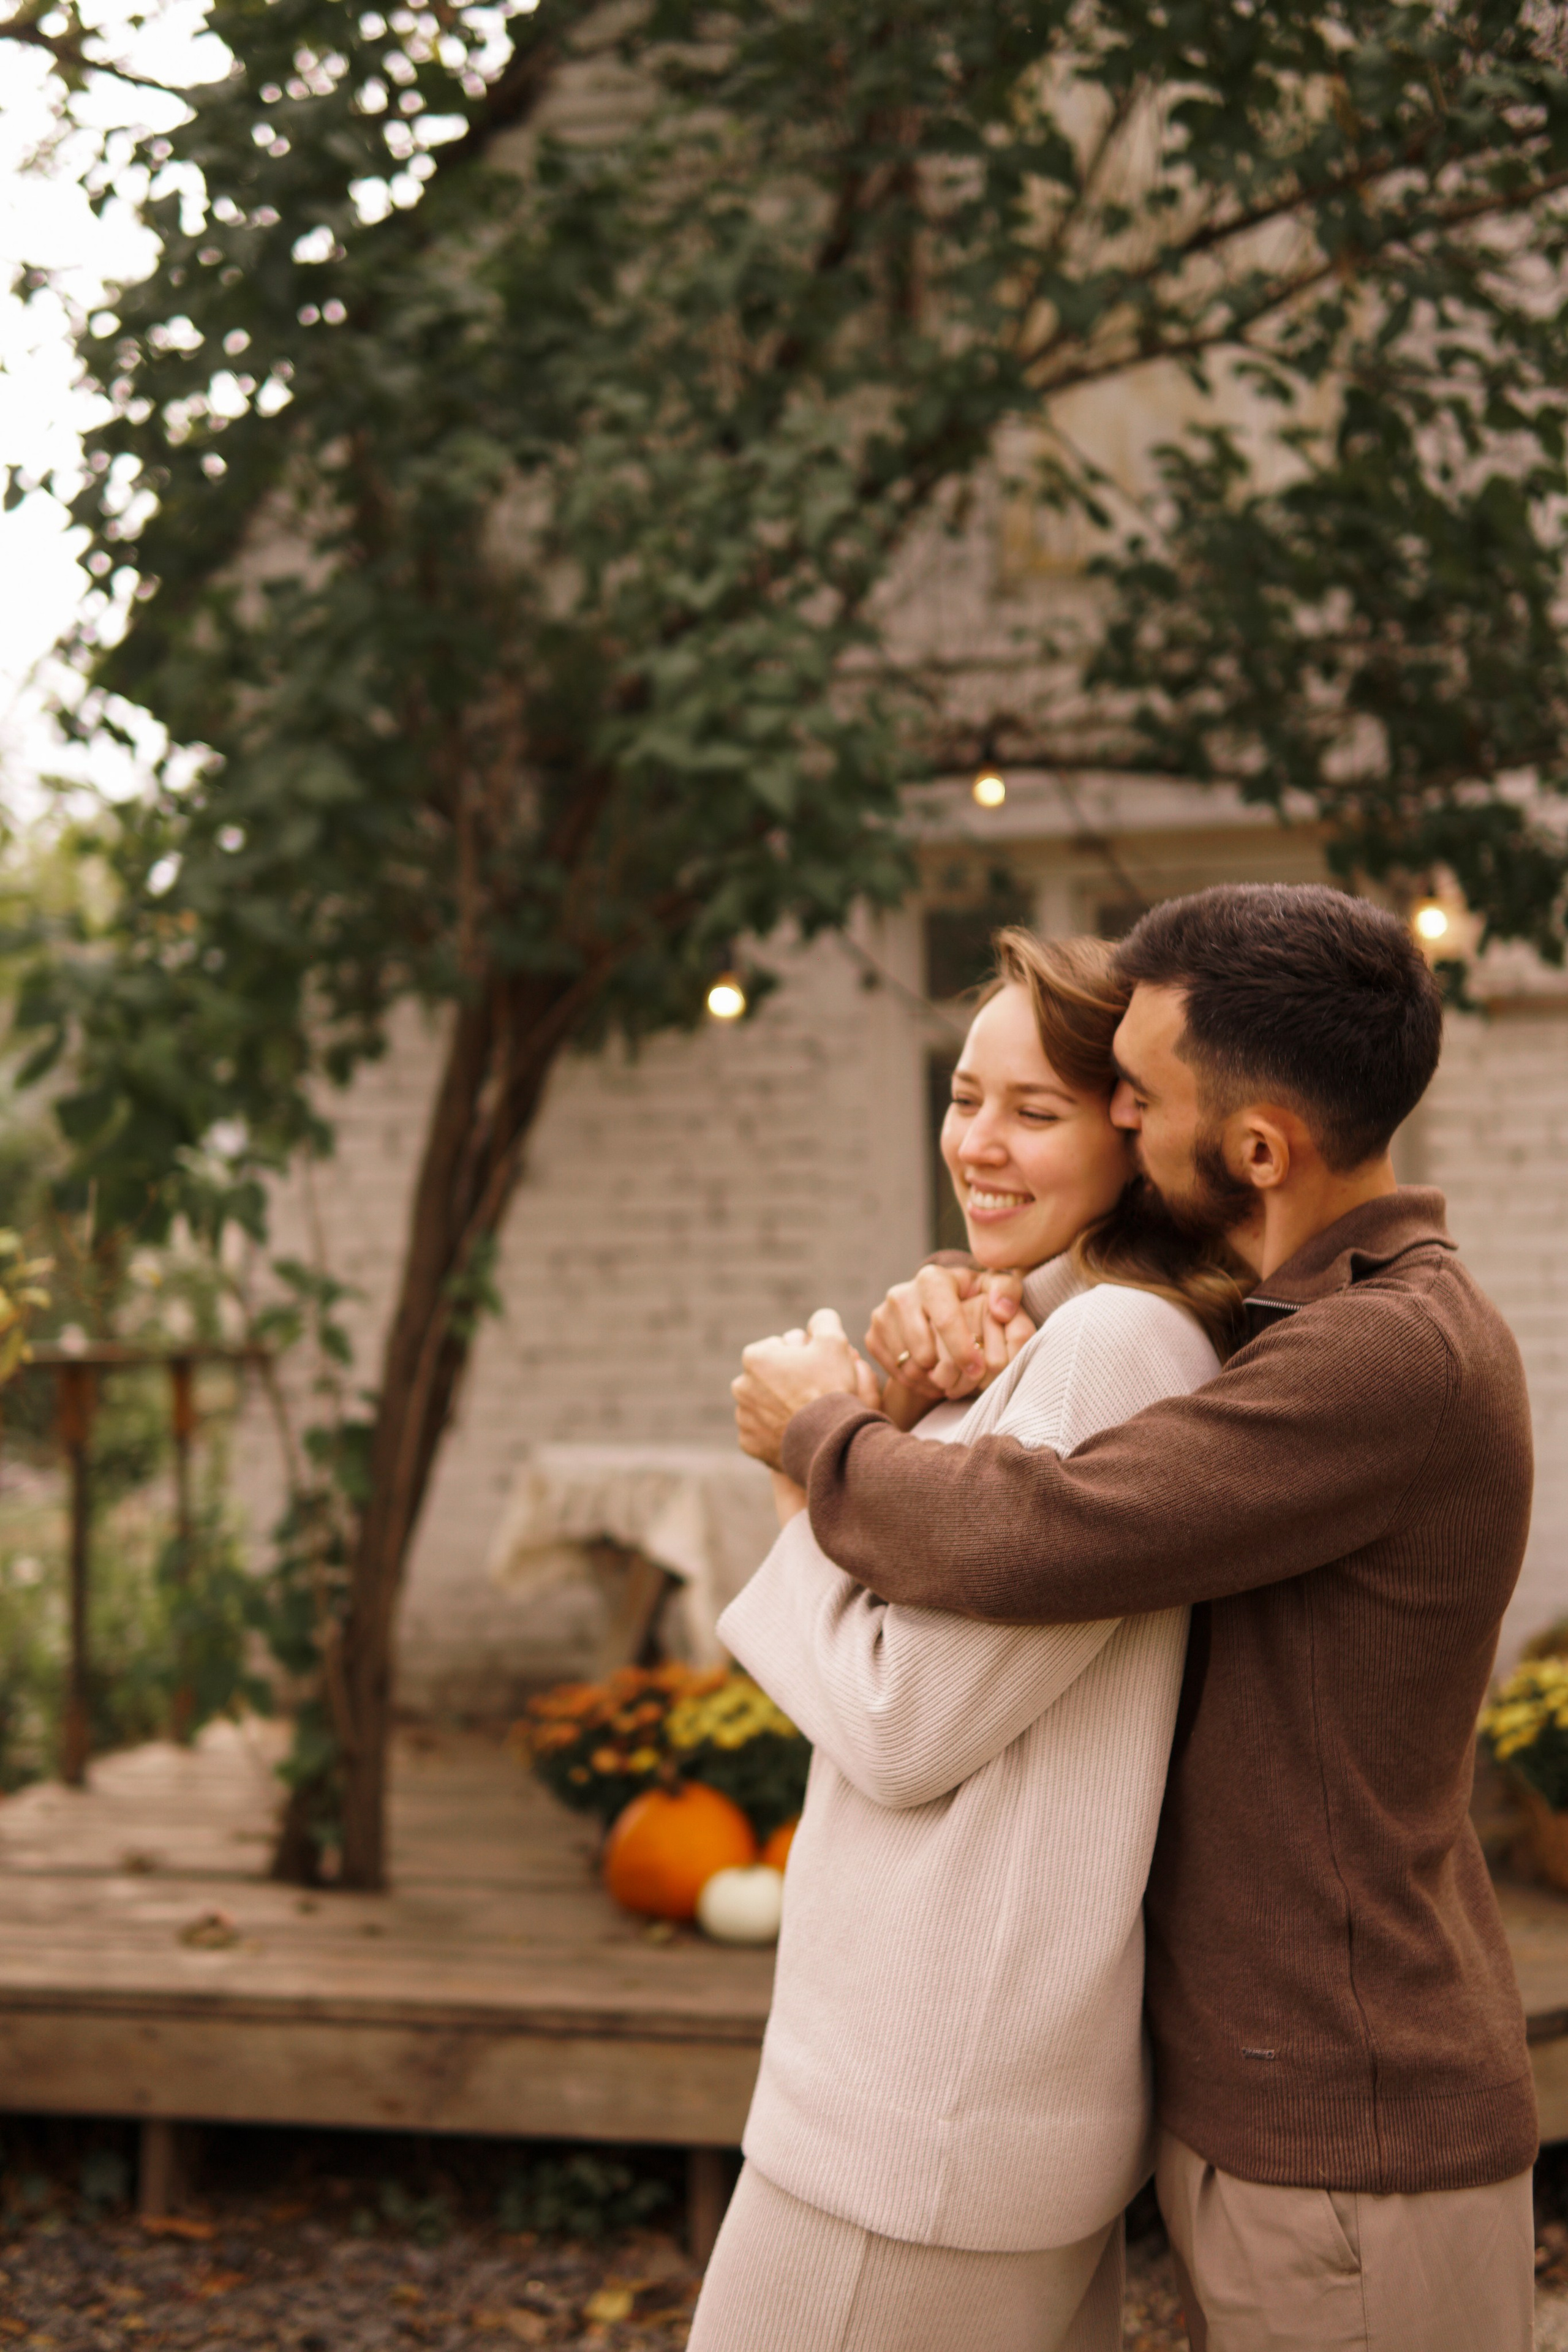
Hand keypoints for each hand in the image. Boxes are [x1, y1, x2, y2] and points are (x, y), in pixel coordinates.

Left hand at [733, 1308, 880, 1470]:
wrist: (828, 1439)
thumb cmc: (830, 1387)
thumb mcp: (835, 1342)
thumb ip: (824, 1321)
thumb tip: (819, 1319)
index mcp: (755, 1357)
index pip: (778, 1347)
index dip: (801, 1355)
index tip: (816, 1368)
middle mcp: (741, 1386)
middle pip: (769, 1377)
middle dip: (787, 1380)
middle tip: (814, 1390)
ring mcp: (743, 1417)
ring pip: (764, 1404)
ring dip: (780, 1406)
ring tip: (806, 1413)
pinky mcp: (749, 1443)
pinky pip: (762, 1433)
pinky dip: (776, 1432)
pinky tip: (796, 1432)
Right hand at [865, 1265, 1034, 1406]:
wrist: (936, 1310)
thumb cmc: (971, 1300)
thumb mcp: (994, 1290)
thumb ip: (1007, 1292)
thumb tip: (1001, 1310)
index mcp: (932, 1279)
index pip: (945, 1318)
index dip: (963, 1349)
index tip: (978, 1370)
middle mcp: (900, 1294)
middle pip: (923, 1349)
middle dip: (947, 1369)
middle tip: (966, 1379)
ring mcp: (882, 1315)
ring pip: (907, 1364)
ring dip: (932, 1378)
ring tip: (951, 1377)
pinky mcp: (872, 1336)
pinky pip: (894, 1372)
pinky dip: (916, 1381)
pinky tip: (932, 1375)